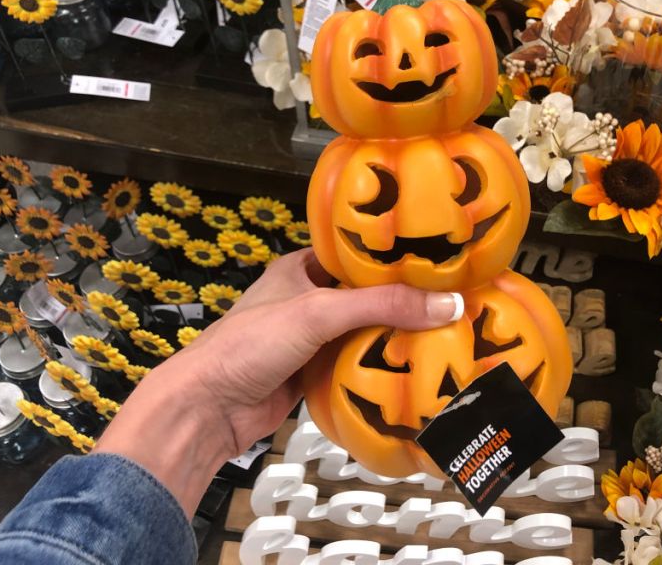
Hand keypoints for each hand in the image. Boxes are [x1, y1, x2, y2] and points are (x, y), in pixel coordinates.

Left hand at [93, 249, 462, 515]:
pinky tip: (414, 368)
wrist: (208, 408)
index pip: (357, 254)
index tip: (439, 259)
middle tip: (453, 300)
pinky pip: (355, 366)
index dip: (394, 256)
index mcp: (301, 268)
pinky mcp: (313, 375)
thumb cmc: (252, 344)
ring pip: (362, 333)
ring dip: (393, 338)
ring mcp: (310, 340)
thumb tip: (449, 304)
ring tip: (447, 332)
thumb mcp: (320, 312)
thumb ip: (383, 305)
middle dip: (402, 301)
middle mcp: (307, 299)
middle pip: (365, 296)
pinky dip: (379, 368)